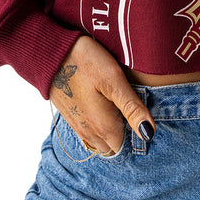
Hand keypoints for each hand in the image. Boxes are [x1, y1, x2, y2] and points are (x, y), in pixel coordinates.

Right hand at [49, 36, 154, 154]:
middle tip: (131, 107)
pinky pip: (89, 131)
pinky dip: (98, 124)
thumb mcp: (114, 80)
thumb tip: (149, 133)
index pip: (127, 146)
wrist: (50, 54)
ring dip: (111, 129)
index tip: (140, 113)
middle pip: (114, 145)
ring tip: (117, 104)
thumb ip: (132, 108)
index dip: (136, 132)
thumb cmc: (85, 63)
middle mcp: (90, 133)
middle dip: (124, 133)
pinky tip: (102, 103)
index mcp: (104, 127)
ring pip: (100, 140)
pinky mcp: (71, 117)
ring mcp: (78, 126)